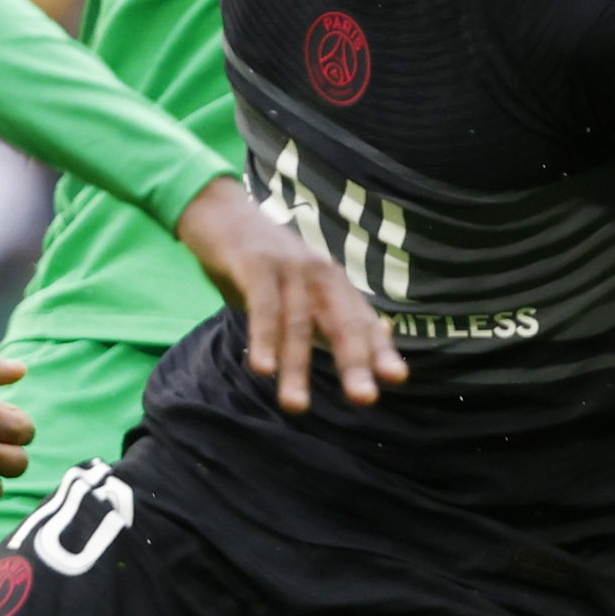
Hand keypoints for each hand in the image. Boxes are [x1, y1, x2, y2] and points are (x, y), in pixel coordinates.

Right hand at [174, 180, 402, 411]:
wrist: (217, 210)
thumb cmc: (260, 262)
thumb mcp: (297, 290)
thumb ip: (328, 317)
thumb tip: (375, 342)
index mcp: (332, 283)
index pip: (362, 320)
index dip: (380, 348)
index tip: (397, 377)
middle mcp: (318, 272)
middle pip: (341, 322)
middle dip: (354, 362)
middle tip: (364, 399)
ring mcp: (288, 266)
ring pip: (298, 323)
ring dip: (296, 367)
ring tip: (295, 406)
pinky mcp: (255, 262)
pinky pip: (263, 306)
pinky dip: (264, 338)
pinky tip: (263, 369)